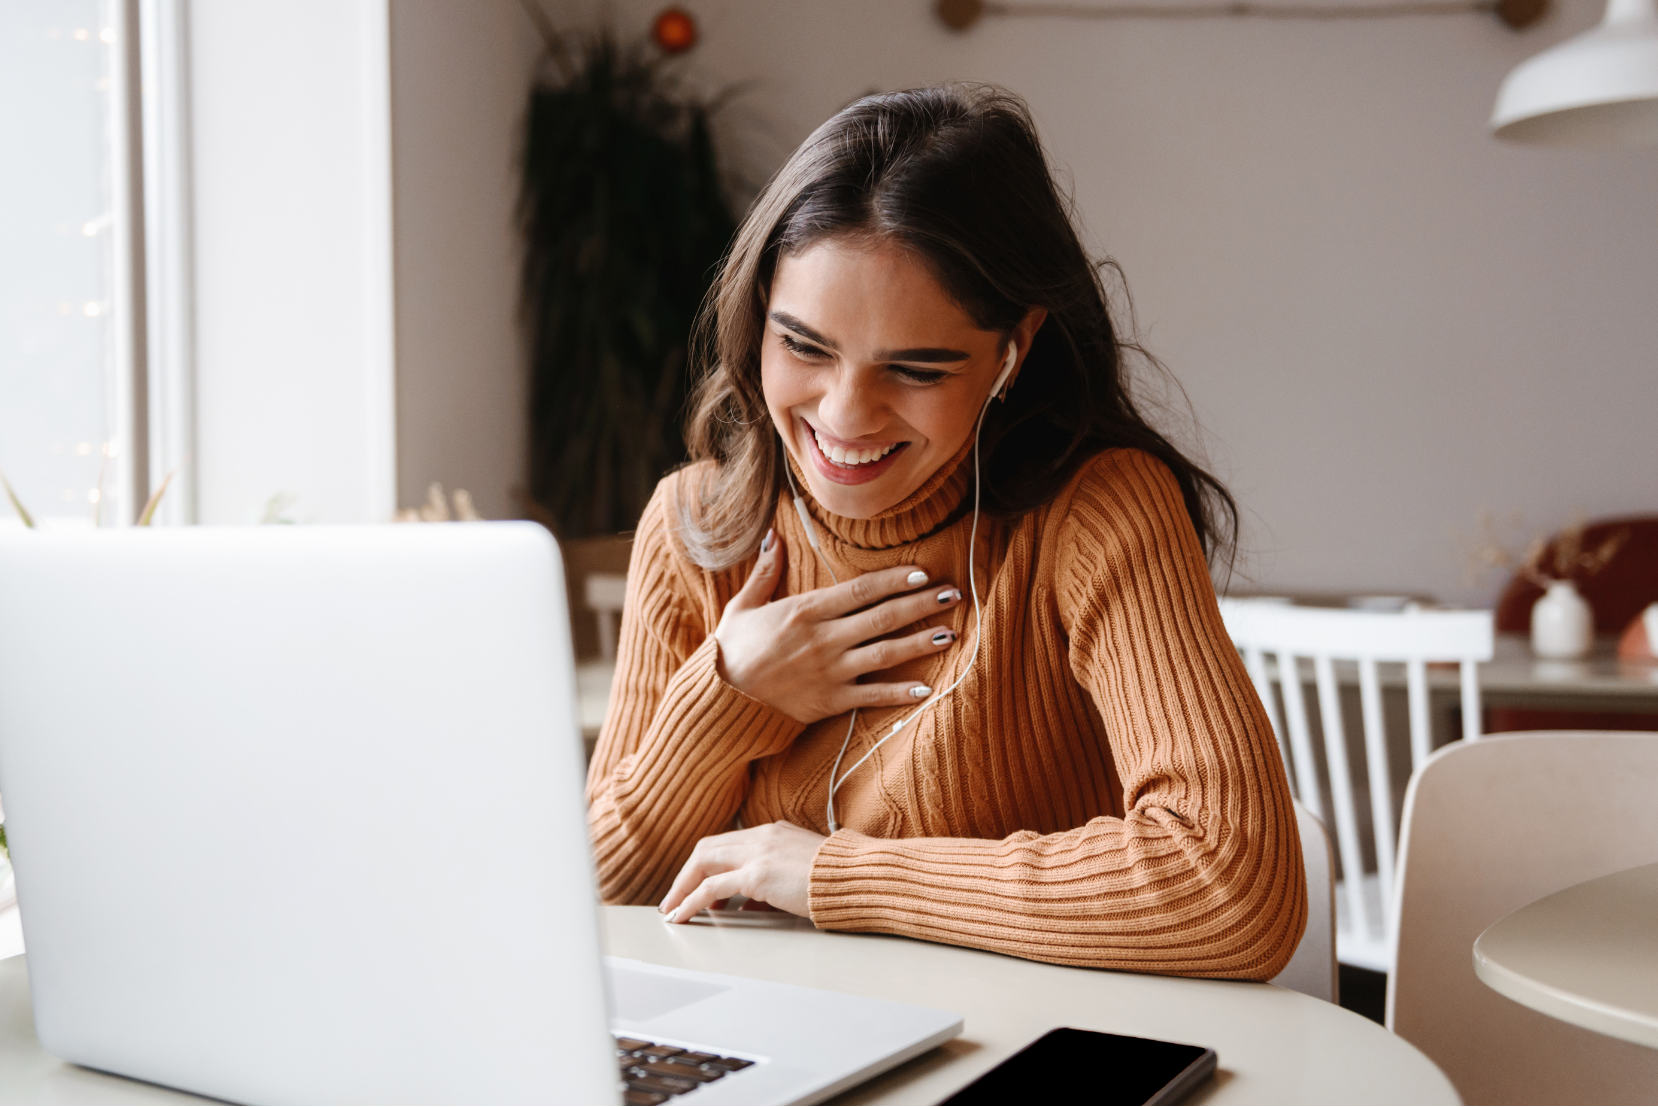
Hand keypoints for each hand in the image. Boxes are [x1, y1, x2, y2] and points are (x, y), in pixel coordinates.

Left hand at [659, 821, 827, 921]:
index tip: (697, 885)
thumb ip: (775, 880)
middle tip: (675, 897)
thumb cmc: (839, 879)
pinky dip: (690, 901)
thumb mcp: (802, 871)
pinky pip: (711, 888)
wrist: (858, 877)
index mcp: (773, 832)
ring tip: (672, 909)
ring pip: (703, 863)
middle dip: (686, 874)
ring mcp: (758, 853)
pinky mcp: (757, 875)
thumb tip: (753, 903)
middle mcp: (762, 837)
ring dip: (682, 888)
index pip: (727, 843)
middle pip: (708, 849)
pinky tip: (682, 915)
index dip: (706, 864)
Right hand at [712, 529, 962, 724]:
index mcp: (806, 610)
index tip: (922, 572)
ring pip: (885, 653)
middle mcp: (824, 638)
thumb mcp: (744, 605)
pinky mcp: (830, 701)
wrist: (721, 699)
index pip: (861, 590)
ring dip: (921, 642)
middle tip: (953, 593)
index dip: (895, 579)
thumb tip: (773, 535)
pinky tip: (927, 689)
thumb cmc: (732, 650)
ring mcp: (830, 671)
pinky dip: (900, 693)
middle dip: (921, 604)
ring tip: (950, 632)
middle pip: (883, 617)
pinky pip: (872, 697)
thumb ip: (765, 571)